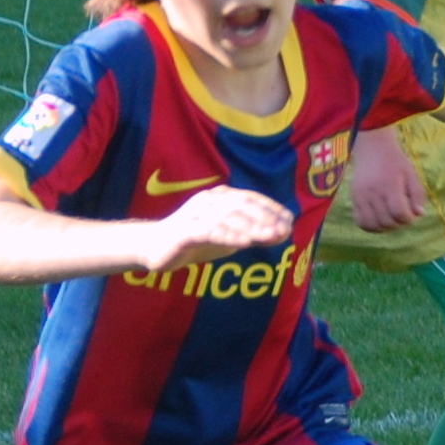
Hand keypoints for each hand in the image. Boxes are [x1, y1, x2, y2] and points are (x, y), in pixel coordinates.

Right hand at [141, 187, 292, 270]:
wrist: (155, 247)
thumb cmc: (196, 239)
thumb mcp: (229, 237)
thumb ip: (252, 234)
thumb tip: (282, 233)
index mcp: (219, 197)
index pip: (250, 198)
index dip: (271, 207)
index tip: (290, 218)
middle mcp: (208, 201)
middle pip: (242, 206)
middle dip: (266, 217)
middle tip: (284, 230)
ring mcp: (195, 214)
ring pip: (228, 218)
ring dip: (252, 227)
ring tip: (271, 236)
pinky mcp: (184, 231)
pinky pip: (209, 231)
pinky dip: (228, 236)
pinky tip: (244, 243)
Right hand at [347, 128, 426, 231]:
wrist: (373, 147)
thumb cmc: (395, 161)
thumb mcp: (411, 174)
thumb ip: (417, 194)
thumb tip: (419, 214)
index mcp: (390, 185)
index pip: (399, 213)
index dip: (409, 219)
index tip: (412, 214)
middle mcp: (373, 192)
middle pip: (387, 221)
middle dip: (399, 224)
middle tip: (403, 217)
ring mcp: (361, 196)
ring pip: (373, 225)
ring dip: (385, 228)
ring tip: (392, 220)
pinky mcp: (354, 198)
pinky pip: (360, 221)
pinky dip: (371, 226)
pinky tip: (380, 221)